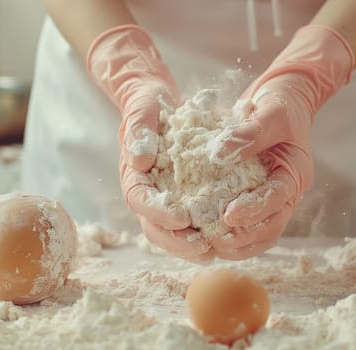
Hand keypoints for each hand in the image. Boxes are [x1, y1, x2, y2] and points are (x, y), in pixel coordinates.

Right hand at [87, 25, 211, 259]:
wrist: (156, 102)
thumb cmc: (148, 105)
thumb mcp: (143, 109)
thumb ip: (138, 131)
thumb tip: (139, 160)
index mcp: (133, 175)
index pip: (139, 200)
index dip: (158, 213)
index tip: (180, 219)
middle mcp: (146, 193)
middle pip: (154, 226)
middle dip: (176, 241)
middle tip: (202, 247)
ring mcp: (162, 199)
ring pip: (170, 232)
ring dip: (189, 246)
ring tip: (214, 251)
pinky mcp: (180, 199)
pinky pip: (188, 224)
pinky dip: (201, 235)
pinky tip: (222, 241)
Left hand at [209, 25, 354, 259]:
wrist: (284, 101)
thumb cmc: (281, 105)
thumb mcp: (270, 113)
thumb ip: (249, 133)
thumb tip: (218, 154)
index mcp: (295, 174)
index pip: (277, 199)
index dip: (254, 210)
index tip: (228, 215)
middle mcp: (287, 192)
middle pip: (272, 226)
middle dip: (244, 237)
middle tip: (214, 240)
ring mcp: (273, 198)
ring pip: (261, 233)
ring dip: (237, 243)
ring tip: (208, 245)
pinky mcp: (257, 197)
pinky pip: (248, 224)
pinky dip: (230, 233)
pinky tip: (207, 235)